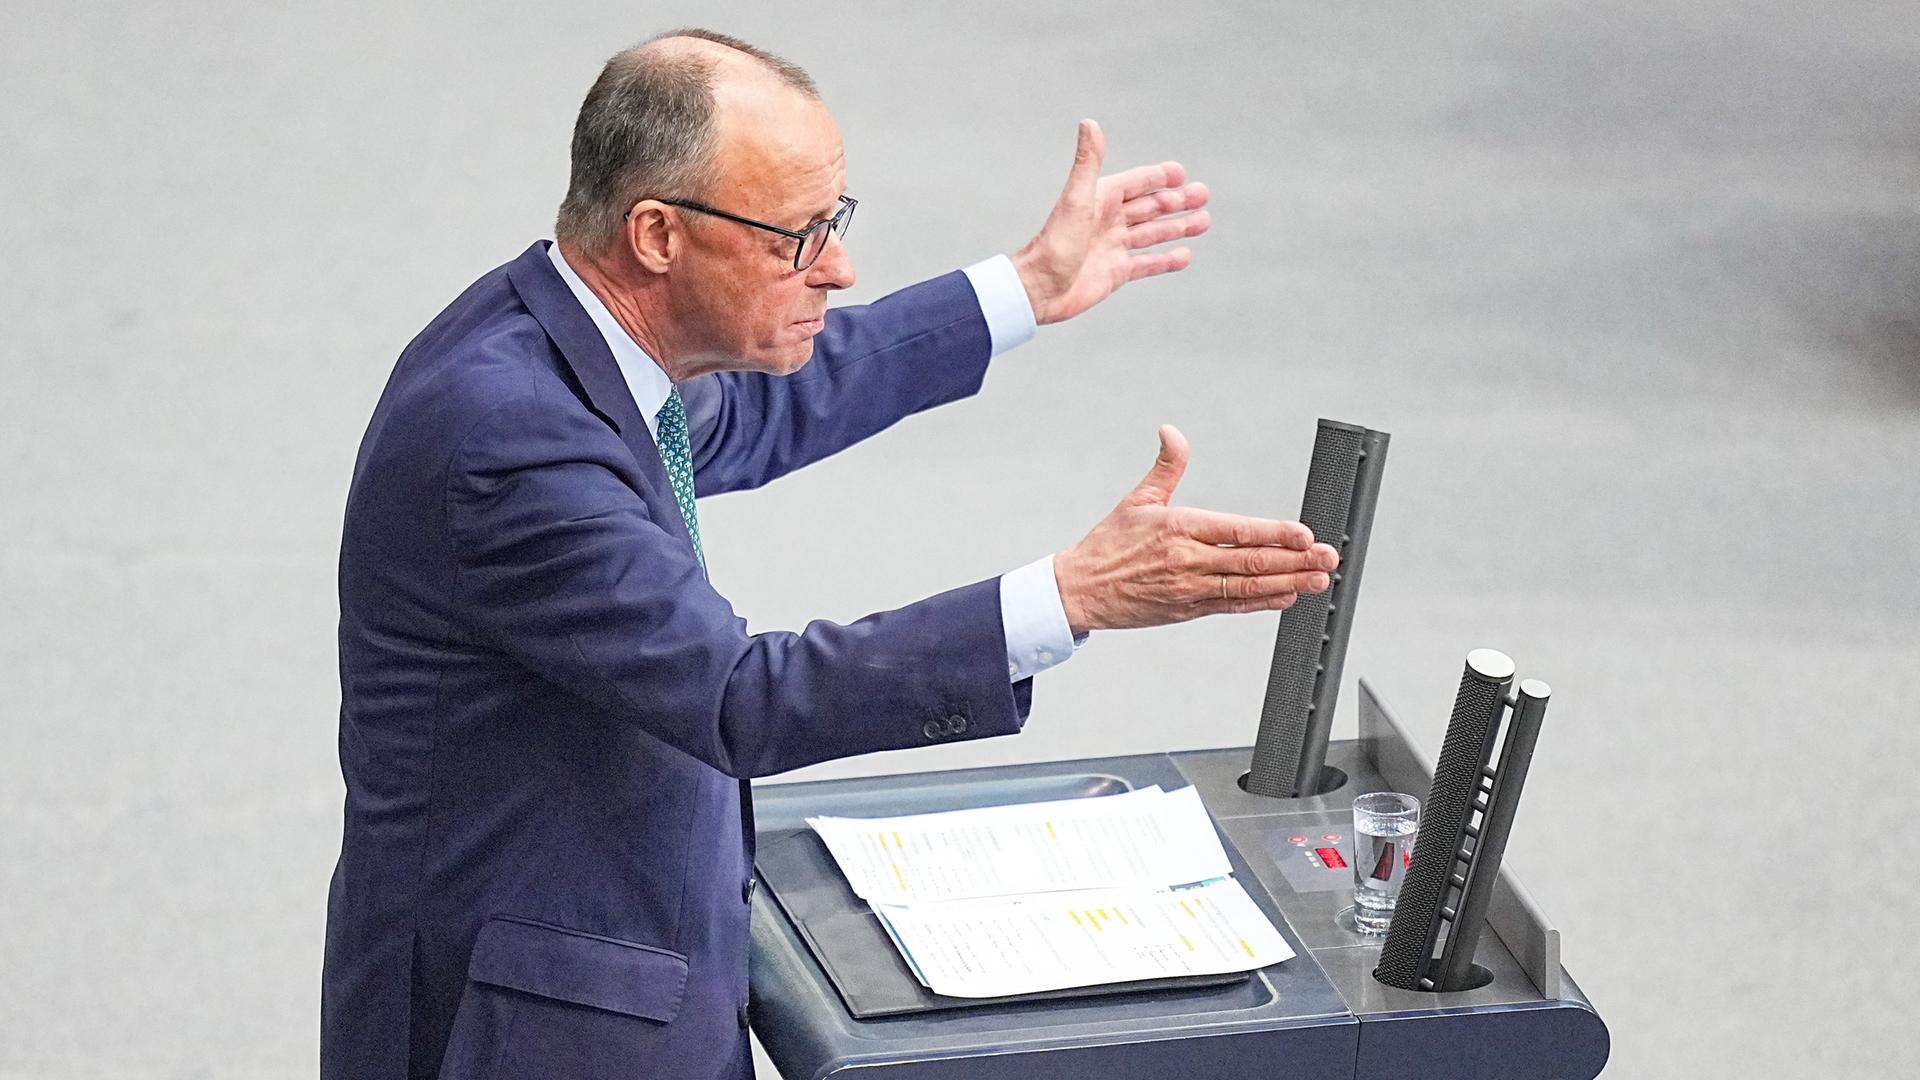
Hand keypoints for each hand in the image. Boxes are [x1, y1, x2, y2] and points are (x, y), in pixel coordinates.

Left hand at [1010, 119, 1210, 324]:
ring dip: (1178, 226)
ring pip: (1153, 233)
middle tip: (1203, 195)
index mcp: (1100, 200)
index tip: (1182, 173)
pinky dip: (1166, 260)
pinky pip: (1147, 264)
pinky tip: (1184, 255)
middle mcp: (1108, 221)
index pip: (1136, 183)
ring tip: (1204, 221)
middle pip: (1150, 207)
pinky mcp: (1116, 272)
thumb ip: (1088, 162)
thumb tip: (1089, 122)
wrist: (1039, 289)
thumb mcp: (1077, 199)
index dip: (1158, 177)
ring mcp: (1113, 247)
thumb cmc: (1054, 243)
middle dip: (1177, 201)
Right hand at [1053, 426, 1337, 635]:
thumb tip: (1172, 432)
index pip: (1236, 531)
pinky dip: (1262, 602)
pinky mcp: (1188, 610)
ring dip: (1288, 583)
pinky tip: (1287, 596)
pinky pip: (1233, 606)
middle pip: (1251, 561)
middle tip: (1327, 557)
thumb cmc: (1108, 546)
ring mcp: (1189, 588)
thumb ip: (1165, 465)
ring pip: (1248, 587)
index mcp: (1178, 527)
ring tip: (1318, 579)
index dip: (1275, 533)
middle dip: (1295, 560)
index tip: (1304, 533)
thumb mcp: (1137, 499)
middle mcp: (1187, 560)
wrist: (1079, 590)